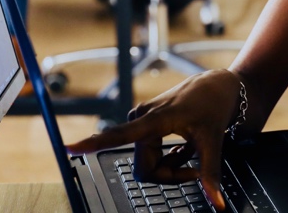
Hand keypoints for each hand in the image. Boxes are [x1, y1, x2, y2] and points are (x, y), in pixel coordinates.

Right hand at [66, 69, 242, 209]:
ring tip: (190, 150)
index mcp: (154, 119)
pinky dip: (170, 159)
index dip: (94, 143)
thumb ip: (210, 173)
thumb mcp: (214, 141)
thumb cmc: (214, 106)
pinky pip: (151, 156)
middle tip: (194, 169)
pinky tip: (184, 147)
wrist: (218, 86)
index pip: (119, 135)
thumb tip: (217, 203)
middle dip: (170, 175)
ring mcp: (142, 121)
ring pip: (149, 165)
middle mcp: (142, 118)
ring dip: (171, 166)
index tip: (70, 147)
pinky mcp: (145, 124)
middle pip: (145, 168)